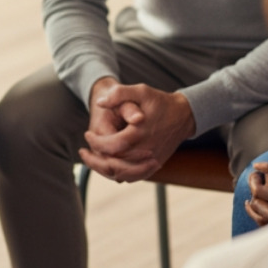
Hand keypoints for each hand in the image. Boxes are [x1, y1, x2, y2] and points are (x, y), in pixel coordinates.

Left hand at [79, 80, 195, 182]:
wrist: (184, 115)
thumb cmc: (160, 101)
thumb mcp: (141, 90)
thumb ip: (119, 94)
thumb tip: (99, 103)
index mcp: (139, 134)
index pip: (110, 147)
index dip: (95, 143)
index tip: (87, 135)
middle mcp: (145, 152)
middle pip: (113, 166)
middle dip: (94, 160)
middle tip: (83, 152)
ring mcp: (151, 161)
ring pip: (122, 175)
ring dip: (104, 170)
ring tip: (92, 161)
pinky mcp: (154, 165)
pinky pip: (134, 177)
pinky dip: (119, 175)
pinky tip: (110, 166)